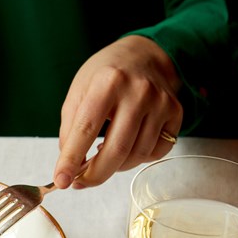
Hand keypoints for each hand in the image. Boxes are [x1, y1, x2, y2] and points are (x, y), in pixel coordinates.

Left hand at [54, 35, 182, 188]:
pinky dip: (136, 160)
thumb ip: (70, 129)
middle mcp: (138, 91)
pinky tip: (124, 149)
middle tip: (79, 182)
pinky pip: (155, 152)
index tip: (61, 180)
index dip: (71, 159)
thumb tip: (69, 166)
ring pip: (137, 155)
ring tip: (100, 159)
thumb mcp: (78, 92)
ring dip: (114, 168)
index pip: (86, 129)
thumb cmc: (106, 75)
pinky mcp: (176, 113)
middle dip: (94, 175)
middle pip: (116, 149)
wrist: (144, 55)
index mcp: (107, 82)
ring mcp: (161, 102)